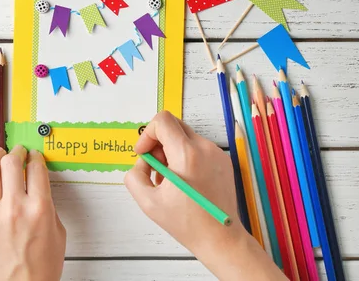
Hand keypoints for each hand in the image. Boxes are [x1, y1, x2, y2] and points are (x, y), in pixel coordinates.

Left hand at [0, 146, 66, 280]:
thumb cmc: (42, 264)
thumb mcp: (58, 229)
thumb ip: (48, 203)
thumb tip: (37, 185)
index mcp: (39, 208)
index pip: (36, 168)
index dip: (36, 157)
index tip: (35, 156)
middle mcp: (15, 207)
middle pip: (12, 163)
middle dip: (17, 152)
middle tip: (18, 152)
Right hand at [124, 111, 285, 279]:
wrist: (220, 238)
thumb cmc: (187, 223)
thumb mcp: (148, 202)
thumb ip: (135, 176)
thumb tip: (142, 162)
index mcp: (187, 155)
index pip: (162, 120)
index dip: (147, 134)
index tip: (145, 154)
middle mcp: (205, 148)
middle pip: (174, 125)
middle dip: (158, 142)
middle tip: (156, 168)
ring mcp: (216, 153)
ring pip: (185, 137)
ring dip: (171, 151)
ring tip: (169, 179)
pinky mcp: (223, 160)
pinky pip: (197, 147)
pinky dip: (185, 157)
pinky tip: (183, 181)